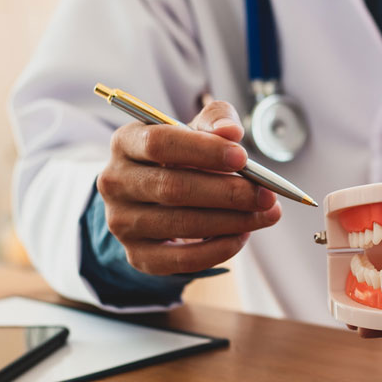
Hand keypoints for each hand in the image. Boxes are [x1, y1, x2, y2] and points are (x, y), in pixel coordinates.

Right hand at [96, 96, 281, 273]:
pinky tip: (242, 235)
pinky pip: (181, 260)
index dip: (204, 151)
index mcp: (126, 143)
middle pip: (173, 188)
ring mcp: (122, 223)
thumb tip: (230, 132)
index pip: (160, 144)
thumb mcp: (197, 129)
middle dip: (227, 192)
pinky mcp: (138, 255)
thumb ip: (216, 121)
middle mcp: (115, 183)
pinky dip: (217, 250)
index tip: (242, 157)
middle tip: (266, 194)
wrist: (161, 197)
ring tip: (265, 214)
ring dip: (231, 221)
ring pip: (180, 224)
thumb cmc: (184, 155)